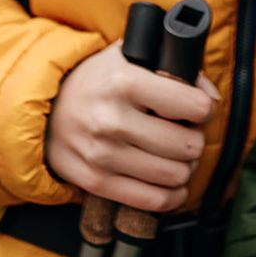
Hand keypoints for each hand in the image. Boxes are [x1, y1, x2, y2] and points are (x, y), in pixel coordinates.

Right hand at [44, 41, 218, 211]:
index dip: (204, 109)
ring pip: (175, 175)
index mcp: (123, 81)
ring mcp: (103, 154)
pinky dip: (171, 195)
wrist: (45, 108)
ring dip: (184, 168)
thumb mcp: (127, 56)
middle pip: (188, 145)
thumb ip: (171, 64)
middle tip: (186, 134)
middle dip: (195, 140)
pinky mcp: (96, 181)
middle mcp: (112, 119)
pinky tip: (169, 183)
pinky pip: (153, 200)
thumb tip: (210, 95)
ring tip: (175, 156)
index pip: (193, 106)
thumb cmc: (95, 81)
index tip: (198, 110)